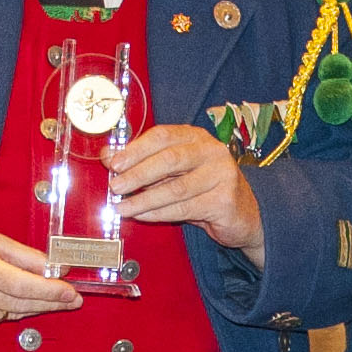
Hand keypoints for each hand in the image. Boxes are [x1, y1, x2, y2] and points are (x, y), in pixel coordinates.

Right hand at [0, 224, 83, 330]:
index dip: (49, 291)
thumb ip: (24, 255)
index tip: (71, 292)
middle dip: (50, 302)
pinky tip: (9, 299)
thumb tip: (55, 267)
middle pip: (20, 303)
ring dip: (31, 306)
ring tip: (44, 295)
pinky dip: (9, 310)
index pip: (21, 284)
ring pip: (11, 314)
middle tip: (72, 299)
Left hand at [108, 123, 261, 254]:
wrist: (243, 213)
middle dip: (137, 174)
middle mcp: (211, 151)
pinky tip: (142, 215)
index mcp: (196, 137)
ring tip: (122, 207)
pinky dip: (158, 213)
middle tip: (115, 186)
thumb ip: (144, 162)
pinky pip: (184, 208)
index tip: (114, 163)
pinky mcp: (224, 201)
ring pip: (175, 188)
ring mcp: (221, 175)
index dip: (135, 149)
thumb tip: (108, 156)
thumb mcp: (173, 172)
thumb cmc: (204, 189)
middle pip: (169, 159)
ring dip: (143, 199)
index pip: (162, 136)